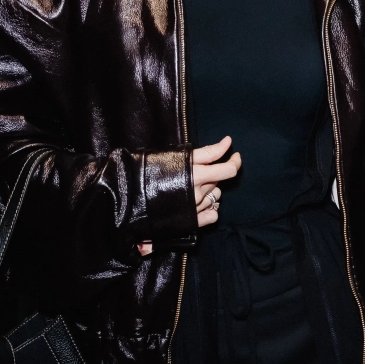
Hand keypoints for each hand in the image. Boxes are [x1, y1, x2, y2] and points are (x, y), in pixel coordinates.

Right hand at [138, 136, 240, 255]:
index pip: (228, 170)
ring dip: (210, 189)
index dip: (235, 160)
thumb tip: (228, 142)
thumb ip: (206, 152)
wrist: (129, 197)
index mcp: (196, 174)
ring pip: (215, 196)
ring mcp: (195, 209)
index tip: (234, 153)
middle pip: (219, 181)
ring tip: (192, 184)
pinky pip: (212, 215)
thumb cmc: (151, 171)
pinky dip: (210, 208)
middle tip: (199, 168)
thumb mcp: (179, 156)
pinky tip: (200, 202)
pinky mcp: (190, 222)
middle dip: (214, 173)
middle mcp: (198, 193)